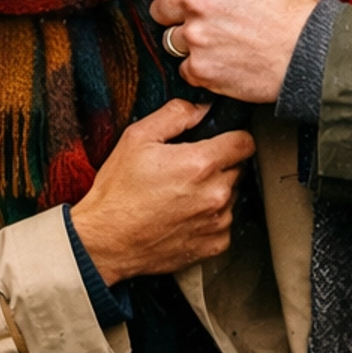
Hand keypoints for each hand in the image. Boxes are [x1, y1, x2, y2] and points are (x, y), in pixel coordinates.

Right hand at [71, 99, 253, 281]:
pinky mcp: (215, 244)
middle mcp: (216, 194)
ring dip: (215, 191)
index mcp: (200, 164)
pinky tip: (184, 215)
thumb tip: (201, 108)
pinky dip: (210, 218)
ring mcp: (217, 222)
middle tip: (189, 169)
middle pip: (239, 168)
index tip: (220, 141)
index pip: (245, 142)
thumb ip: (175, 114)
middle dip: (220, 164)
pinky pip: (225, 223)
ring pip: (232, 195)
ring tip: (182, 194)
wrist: (106, 241)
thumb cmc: (118, 193)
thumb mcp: (137, 138)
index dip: (232, 137)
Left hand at [147, 0, 318, 103]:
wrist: (310, 51)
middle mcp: (195, 2)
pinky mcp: (201, 69)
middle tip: (203, 14)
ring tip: (217, 37)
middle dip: (176, 10)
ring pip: (169, 39)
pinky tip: (223, 57)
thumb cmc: (295, 3)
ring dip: (188, 39)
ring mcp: (195, 38)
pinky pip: (184, 67)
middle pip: (159, 7)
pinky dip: (200, 65)